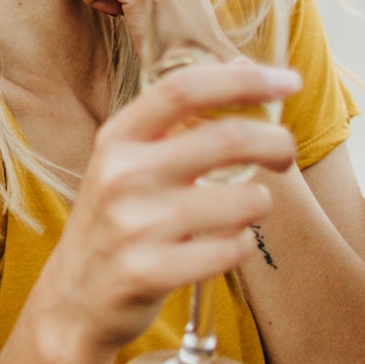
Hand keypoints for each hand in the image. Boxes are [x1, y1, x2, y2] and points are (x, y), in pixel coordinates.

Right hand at [29, 62, 300, 353]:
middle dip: (275, 142)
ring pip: (242, 201)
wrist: (74, 297)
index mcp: (117, 138)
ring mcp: (133, 226)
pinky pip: (231, 250)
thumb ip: (182, 117)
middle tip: (285, 153)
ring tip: (241, 209)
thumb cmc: (116, 219)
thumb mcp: (132, 160)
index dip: (243, 80)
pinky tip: (221, 246)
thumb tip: (241, 66)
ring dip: (258, 203)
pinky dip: (239, 245)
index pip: (183, 89)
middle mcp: (121, 175)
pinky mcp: (149, 272)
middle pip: (226, 139)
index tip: (290, 80)